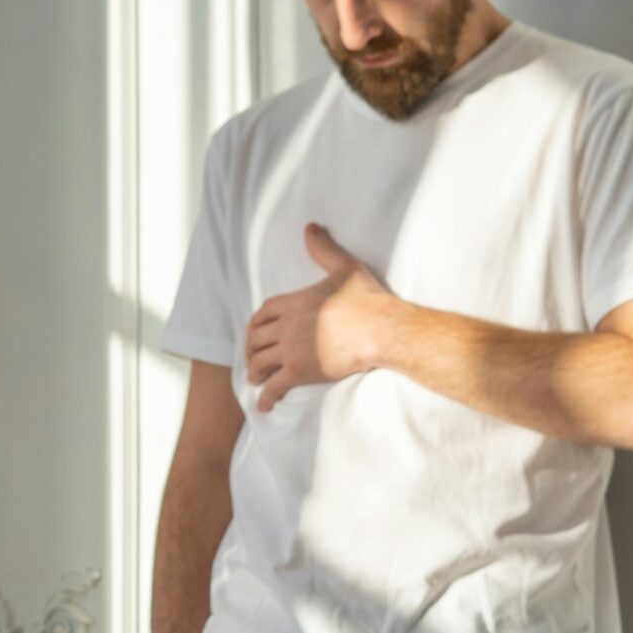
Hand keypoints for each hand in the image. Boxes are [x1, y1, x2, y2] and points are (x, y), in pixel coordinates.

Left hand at [245, 224, 392, 410]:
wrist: (381, 329)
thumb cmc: (367, 299)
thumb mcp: (344, 267)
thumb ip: (324, 249)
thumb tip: (310, 227)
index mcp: (295, 301)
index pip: (263, 312)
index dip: (255, 324)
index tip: (254, 332)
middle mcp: (287, 325)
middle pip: (256, 339)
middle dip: (251, 349)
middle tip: (253, 359)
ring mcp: (292, 349)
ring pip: (260, 362)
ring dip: (254, 372)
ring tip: (256, 380)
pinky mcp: (300, 371)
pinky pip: (274, 386)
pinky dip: (265, 397)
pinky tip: (264, 405)